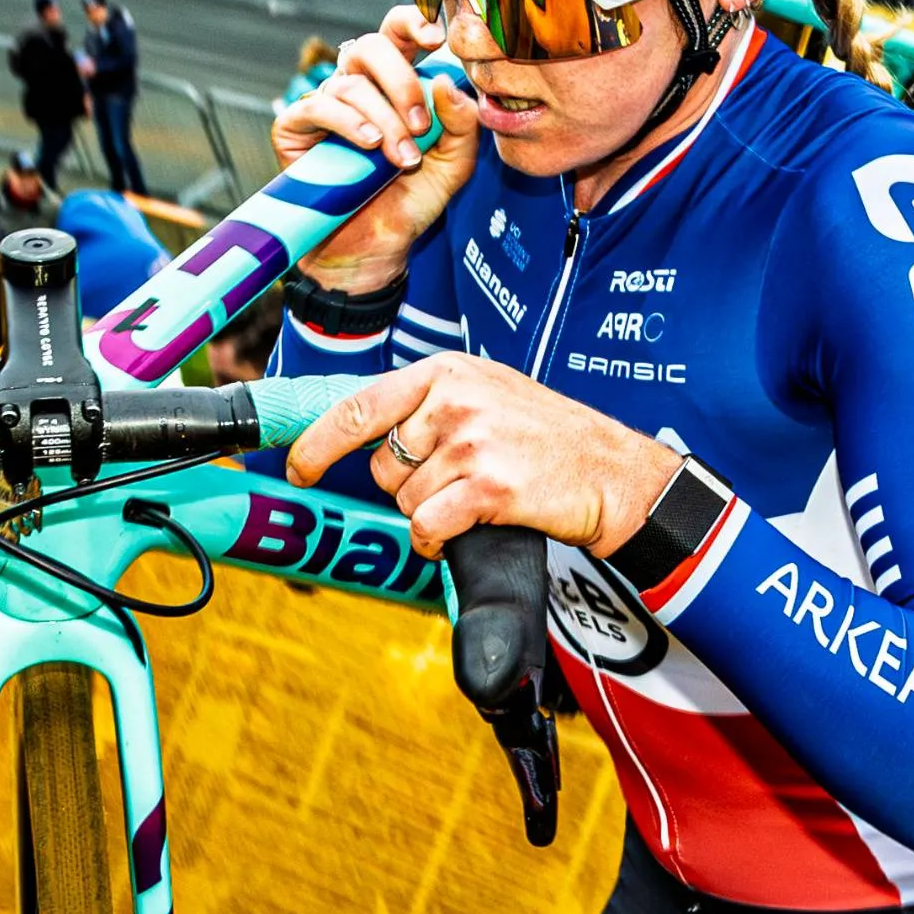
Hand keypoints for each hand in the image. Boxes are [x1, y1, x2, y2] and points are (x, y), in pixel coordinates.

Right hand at [273, 2, 477, 288]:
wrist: (374, 252)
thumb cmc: (410, 203)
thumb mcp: (452, 167)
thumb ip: (461, 126)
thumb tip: (446, 82)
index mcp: (394, 84)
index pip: (398, 34)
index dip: (412, 22)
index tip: (436, 36)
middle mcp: (358, 87)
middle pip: (371, 45)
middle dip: (401, 80)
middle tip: (420, 124)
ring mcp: (325, 106)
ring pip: (350, 82)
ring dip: (384, 118)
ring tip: (401, 158)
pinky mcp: (295, 128)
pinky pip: (317, 106)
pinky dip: (347, 122)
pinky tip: (368, 144)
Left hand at [280, 355, 682, 560]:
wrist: (615, 473)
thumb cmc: (550, 438)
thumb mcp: (489, 394)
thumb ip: (429, 403)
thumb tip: (363, 433)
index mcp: (448, 371)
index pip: (360, 405)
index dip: (319, 442)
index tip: (298, 468)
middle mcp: (455, 400)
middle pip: (384, 464)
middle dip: (406, 487)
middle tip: (453, 484)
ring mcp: (472, 443)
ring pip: (405, 500)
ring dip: (430, 515)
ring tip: (473, 502)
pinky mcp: (488, 488)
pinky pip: (427, 527)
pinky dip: (436, 542)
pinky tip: (463, 533)